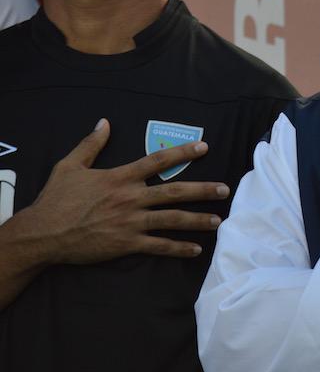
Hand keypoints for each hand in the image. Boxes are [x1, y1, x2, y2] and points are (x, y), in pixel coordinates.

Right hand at [23, 119, 228, 263]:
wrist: (43, 233)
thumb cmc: (56, 199)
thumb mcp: (70, 166)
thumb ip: (91, 144)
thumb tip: (104, 122)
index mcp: (121, 177)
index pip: (158, 160)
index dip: (183, 152)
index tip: (204, 147)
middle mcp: (131, 198)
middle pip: (174, 191)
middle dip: (203, 190)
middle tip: (224, 189)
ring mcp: (131, 222)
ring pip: (172, 219)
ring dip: (198, 220)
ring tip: (218, 220)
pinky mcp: (126, 243)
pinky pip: (158, 246)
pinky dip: (178, 248)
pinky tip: (195, 249)